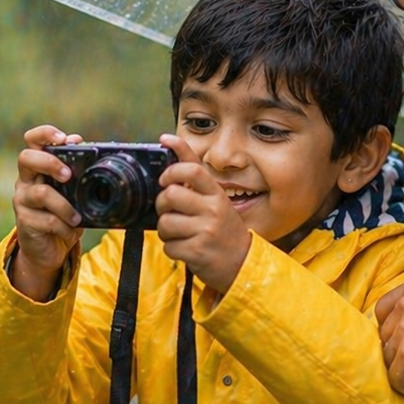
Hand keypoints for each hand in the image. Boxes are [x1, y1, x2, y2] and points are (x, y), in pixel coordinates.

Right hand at [11, 124, 83, 299]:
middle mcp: (25, 181)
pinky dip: (64, 228)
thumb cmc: (61, 215)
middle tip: (68, 175)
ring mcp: (22, 201)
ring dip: (65, 206)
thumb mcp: (72, 192)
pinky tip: (70, 232)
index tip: (63, 139)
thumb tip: (78, 140)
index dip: (45, 134)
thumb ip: (75, 168)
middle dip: (50, 163)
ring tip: (77, 218)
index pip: (32, 141)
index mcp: (37, 168)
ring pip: (41, 194)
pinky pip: (47, 221)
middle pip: (26, 158)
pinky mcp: (24, 222)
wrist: (48, 249)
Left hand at [154, 133, 251, 292]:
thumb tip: (167, 139)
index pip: (192, 170)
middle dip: (162, 205)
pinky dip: (172, 249)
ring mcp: (206, 231)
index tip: (165, 179)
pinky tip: (186, 248)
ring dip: (165, 231)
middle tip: (168, 211)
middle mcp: (213, 210)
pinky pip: (169, 246)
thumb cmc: (224, 230)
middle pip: (171, 195)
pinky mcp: (197, 252)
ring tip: (179, 234)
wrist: (242, 264)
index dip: (172, 171)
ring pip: (165, 223)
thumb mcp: (216, 200)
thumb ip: (194, 175)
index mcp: (217, 195)